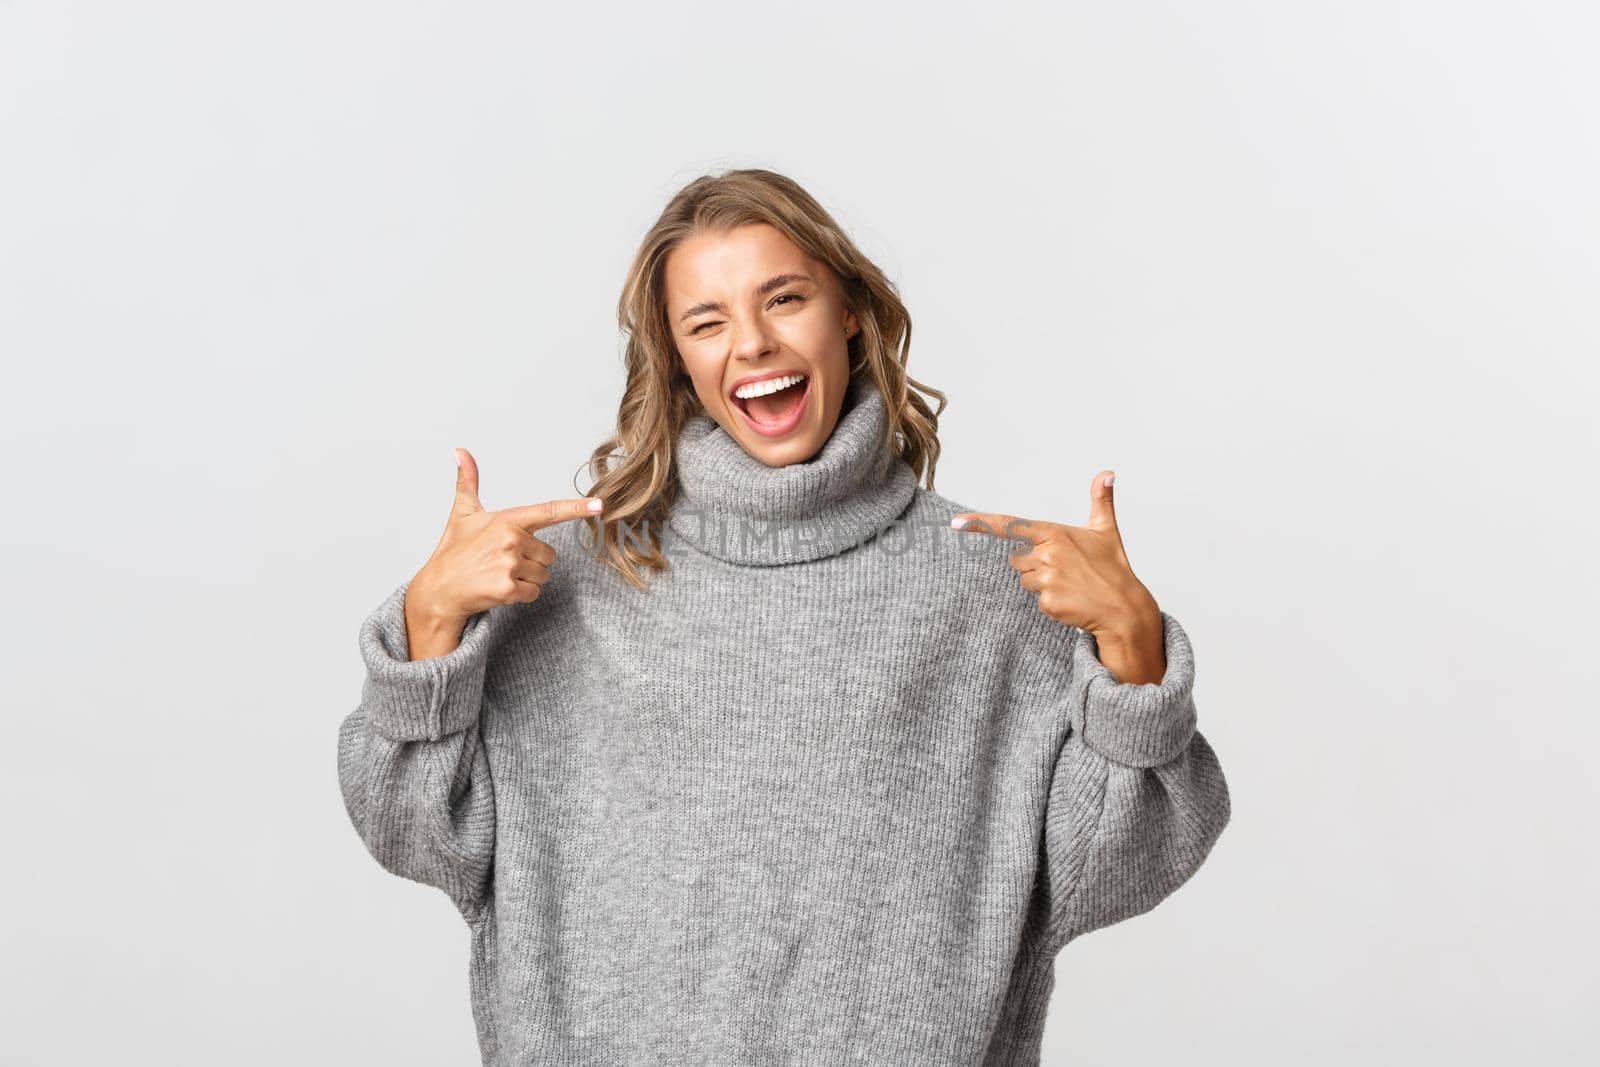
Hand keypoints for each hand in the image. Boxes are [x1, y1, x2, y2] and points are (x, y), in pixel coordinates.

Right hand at [408, 447, 604, 625]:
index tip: (600, 505)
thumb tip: (460, 451)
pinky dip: (521, 595)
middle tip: (503, 561)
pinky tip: (499, 590)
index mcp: (507, 520)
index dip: (577, 507)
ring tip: (499, 574)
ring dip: (527, 579)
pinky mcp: (508, 589)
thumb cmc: (453, 551)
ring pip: (543, 575)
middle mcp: (511, 540)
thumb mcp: (462, 514)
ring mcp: (510, 565)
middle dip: (532, 560)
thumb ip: (468, 481)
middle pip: (550, 554)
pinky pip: (534, 593)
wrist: (438, 590)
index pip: (548, 511)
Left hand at [951, 469, 1165, 683]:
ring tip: (1071, 584)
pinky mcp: (1048, 602)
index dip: (980, 523)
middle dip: (1036, 564)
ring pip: (1026, 580)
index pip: (1010, 526)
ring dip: (1043, 584)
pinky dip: (1052, 602)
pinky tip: (1072, 600)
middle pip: (1018, 559)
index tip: (956, 522)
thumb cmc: (1114, 568)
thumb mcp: (1106, 530)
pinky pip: (1037, 600)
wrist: (1124, 609)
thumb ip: (1101, 500)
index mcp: (1055, 533)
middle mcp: (1048, 554)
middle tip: (1066, 569)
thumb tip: (1108, 474)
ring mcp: (1047, 579)